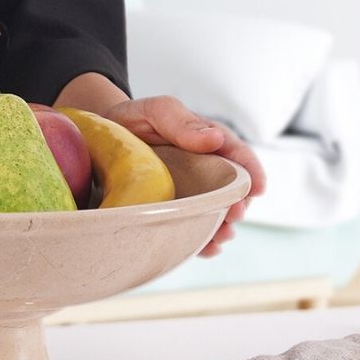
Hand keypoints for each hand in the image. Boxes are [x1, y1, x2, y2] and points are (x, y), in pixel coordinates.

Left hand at [104, 96, 266, 256]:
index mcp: (208, 141)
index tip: (258, 189)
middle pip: (230, 191)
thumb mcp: (157, 110)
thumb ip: (182, 122)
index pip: (238, 156)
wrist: (101, 137)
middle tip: (233, 216)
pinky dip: (201, 241)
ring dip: (221, 227)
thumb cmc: (134, 118)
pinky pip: (191, 227)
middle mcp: (204, 170)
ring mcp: (190, 193)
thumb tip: (215, 139)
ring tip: (220, 238)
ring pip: (213, 213)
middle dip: (237, 205)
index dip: (252, 173)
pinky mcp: (172, 210)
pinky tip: (206, 249)